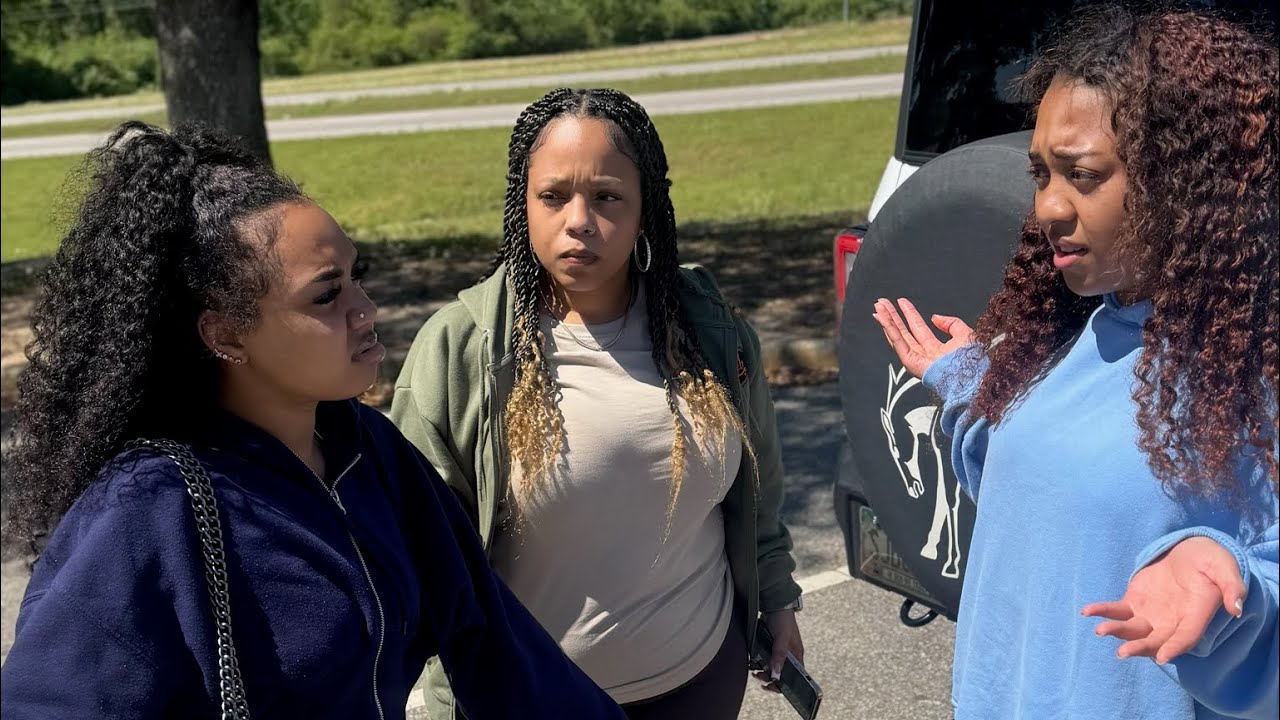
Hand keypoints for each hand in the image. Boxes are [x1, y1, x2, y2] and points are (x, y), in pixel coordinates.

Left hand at [753, 609, 804, 692]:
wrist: (774, 604)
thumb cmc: (783, 620)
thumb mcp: (782, 637)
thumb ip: (779, 655)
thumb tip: (776, 675)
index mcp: (796, 656)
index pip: (795, 678)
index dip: (784, 685)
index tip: (772, 687)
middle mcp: (788, 656)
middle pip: (781, 675)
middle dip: (769, 678)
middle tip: (759, 676)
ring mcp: (778, 652)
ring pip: (771, 668)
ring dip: (763, 672)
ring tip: (754, 670)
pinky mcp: (769, 647)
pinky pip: (764, 659)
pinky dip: (759, 663)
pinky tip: (752, 663)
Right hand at [872, 298, 973, 378]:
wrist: (971, 376)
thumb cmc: (972, 362)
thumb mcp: (964, 334)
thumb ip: (951, 323)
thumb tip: (934, 317)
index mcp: (937, 348)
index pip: (918, 327)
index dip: (909, 313)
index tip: (901, 302)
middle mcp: (924, 353)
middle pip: (904, 331)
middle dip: (893, 316)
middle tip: (882, 303)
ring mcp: (916, 358)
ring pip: (898, 336)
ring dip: (886, 321)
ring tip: (878, 308)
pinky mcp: (910, 362)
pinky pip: (898, 343)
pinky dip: (889, 330)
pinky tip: (883, 319)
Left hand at [1082, 536, 1245, 664]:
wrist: (1189, 553)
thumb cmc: (1209, 561)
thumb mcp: (1223, 566)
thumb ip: (1231, 585)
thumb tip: (1236, 606)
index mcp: (1196, 615)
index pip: (1186, 637)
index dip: (1176, 647)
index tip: (1163, 657)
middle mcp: (1172, 621)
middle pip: (1155, 641)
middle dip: (1139, 648)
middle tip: (1122, 652)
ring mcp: (1152, 615)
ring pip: (1133, 630)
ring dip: (1117, 632)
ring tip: (1099, 630)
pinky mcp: (1135, 604)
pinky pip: (1117, 612)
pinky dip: (1103, 612)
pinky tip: (1087, 611)